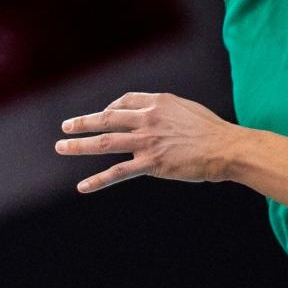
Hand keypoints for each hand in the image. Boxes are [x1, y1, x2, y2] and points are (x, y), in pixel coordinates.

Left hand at [55, 91, 239, 191]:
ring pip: (105, 142)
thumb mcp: (186, 109)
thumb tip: (154, 116)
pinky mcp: (151, 163)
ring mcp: (147, 141)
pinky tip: (83, 186)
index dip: (110, 109)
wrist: (226, 148)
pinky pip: (118, 172)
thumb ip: (165, 110)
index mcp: (157, 102)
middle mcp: (148, 118)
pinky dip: (98, 179)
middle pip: (107, 118)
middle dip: (83, 122)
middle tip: (66, 126)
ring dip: (79, 145)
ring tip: (61, 147)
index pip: (124, 102)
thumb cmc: (211, 131)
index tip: (103, 116)